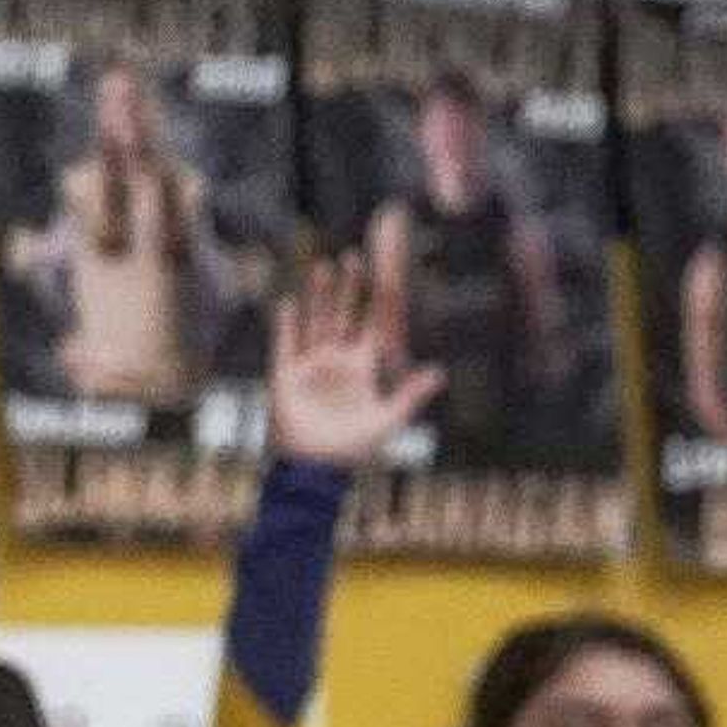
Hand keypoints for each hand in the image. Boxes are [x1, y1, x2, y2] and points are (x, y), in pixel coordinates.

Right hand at [267, 254, 442, 465]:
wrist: (316, 468)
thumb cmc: (353, 447)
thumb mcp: (389, 419)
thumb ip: (412, 394)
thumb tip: (440, 372)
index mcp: (361, 366)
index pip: (371, 324)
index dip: (376, 300)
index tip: (382, 275)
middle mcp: (336, 359)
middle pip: (342, 314)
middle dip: (348, 288)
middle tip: (352, 258)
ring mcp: (310, 365)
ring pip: (316, 321)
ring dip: (319, 296)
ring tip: (321, 267)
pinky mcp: (286, 376)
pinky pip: (285, 344)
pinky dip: (286, 325)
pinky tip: (288, 302)